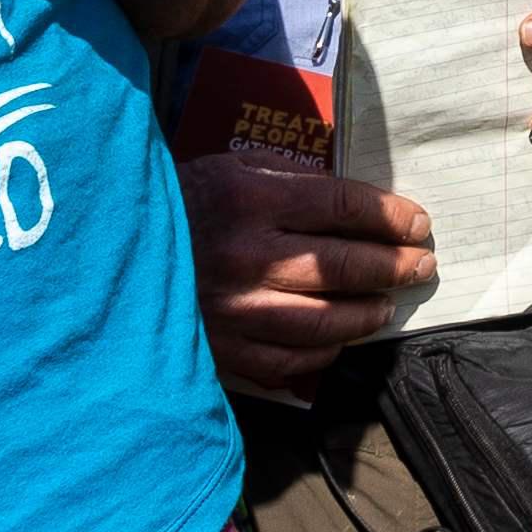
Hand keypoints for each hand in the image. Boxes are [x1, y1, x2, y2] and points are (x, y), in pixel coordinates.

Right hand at [182, 152, 431, 403]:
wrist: (110, 250)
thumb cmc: (179, 203)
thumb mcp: (230, 169)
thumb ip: (289, 179)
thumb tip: (352, 202)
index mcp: (250, 201)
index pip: (342, 206)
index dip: (389, 217)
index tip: (419, 225)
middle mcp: (246, 257)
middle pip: (342, 266)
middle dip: (393, 266)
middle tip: (420, 266)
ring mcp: (233, 309)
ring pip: (322, 322)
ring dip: (366, 314)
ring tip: (387, 306)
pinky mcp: (219, 348)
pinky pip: (286, 361)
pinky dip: (321, 354)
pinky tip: (339, 341)